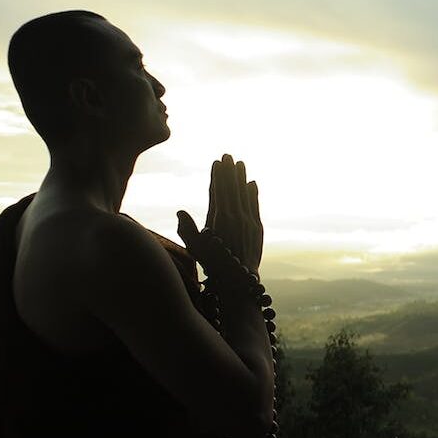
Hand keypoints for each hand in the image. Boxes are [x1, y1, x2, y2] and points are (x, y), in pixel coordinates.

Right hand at [176, 154, 263, 276]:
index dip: (218, 177)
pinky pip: (255, 205)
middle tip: (228, 155)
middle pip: (232, 189)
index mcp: (219, 219)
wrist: (239, 282)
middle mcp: (235, 218)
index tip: (217, 163)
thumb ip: (187, 229)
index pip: (218, 192)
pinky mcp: (257, 229)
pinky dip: (253, 193)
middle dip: (230, 171)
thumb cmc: (213, 266)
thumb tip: (180, 211)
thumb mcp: (196, 248)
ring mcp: (248, 222)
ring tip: (240, 163)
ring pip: (244, 194)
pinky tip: (252, 183)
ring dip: (242, 178)